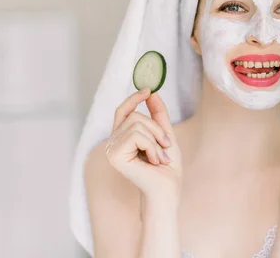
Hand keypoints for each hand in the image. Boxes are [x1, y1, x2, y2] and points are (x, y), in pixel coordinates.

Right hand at [105, 88, 182, 202]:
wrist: (168, 189)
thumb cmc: (167, 166)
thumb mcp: (165, 134)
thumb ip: (158, 114)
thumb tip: (152, 92)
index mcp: (122, 137)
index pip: (123, 111)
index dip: (134, 98)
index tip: (148, 90)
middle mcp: (113, 142)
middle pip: (134, 115)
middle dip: (156, 128)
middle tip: (165, 146)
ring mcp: (111, 149)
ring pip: (136, 124)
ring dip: (156, 139)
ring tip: (160, 156)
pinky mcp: (114, 156)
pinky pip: (136, 135)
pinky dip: (152, 146)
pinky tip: (154, 160)